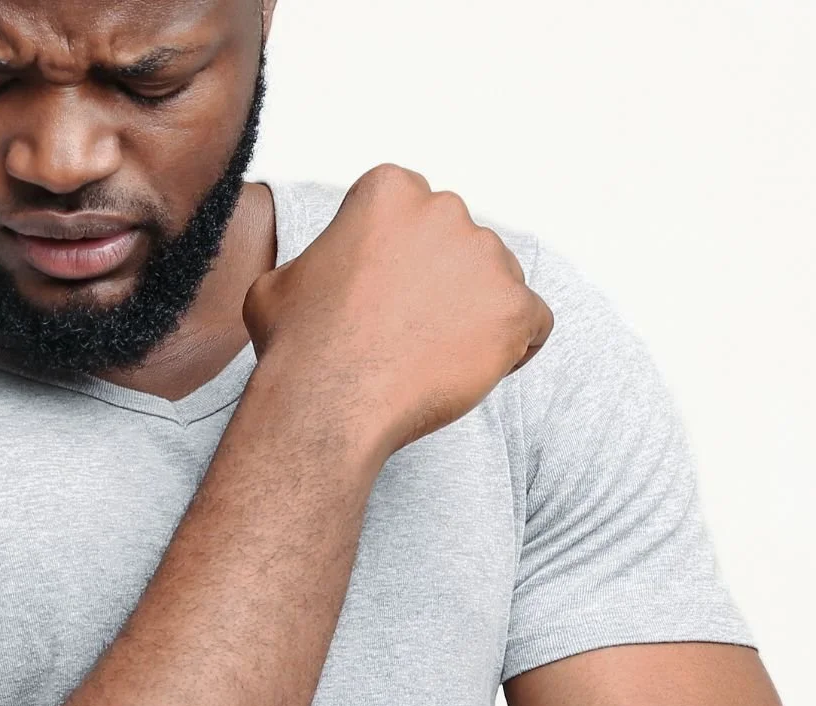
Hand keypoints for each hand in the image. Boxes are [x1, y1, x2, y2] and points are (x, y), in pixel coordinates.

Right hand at [242, 163, 553, 458]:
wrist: (327, 403)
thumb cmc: (298, 347)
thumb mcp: (279, 282)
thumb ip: (315, 262)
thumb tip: (314, 274)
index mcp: (390, 191)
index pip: (417, 216)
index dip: (403, 260)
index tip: (386, 296)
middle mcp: (445, 210)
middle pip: (462, 245)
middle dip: (443, 285)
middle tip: (411, 333)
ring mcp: (486, 259)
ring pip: (498, 283)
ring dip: (475, 316)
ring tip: (435, 359)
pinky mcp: (515, 309)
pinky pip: (535, 323)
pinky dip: (516, 347)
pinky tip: (478, 369)